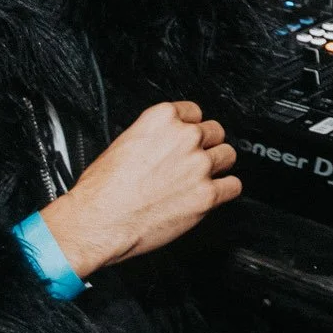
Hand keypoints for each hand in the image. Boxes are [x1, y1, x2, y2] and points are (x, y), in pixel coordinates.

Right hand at [39, 101, 240, 277]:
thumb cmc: (102, 189)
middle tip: (194, 160)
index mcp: (162, 119)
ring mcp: (198, 166)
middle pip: (215, 131)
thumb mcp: (124, 144)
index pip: (194, 112)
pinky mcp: (207, 195)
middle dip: (206, 145)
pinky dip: (226, 190)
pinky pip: (233, 186)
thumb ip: (154, 137)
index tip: (189, 137)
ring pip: (228, 155)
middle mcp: (184, 137)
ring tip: (204, 177)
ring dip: (218, 166)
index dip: (191, 127)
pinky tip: (214, 194)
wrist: (99, 220)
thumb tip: (165, 144)